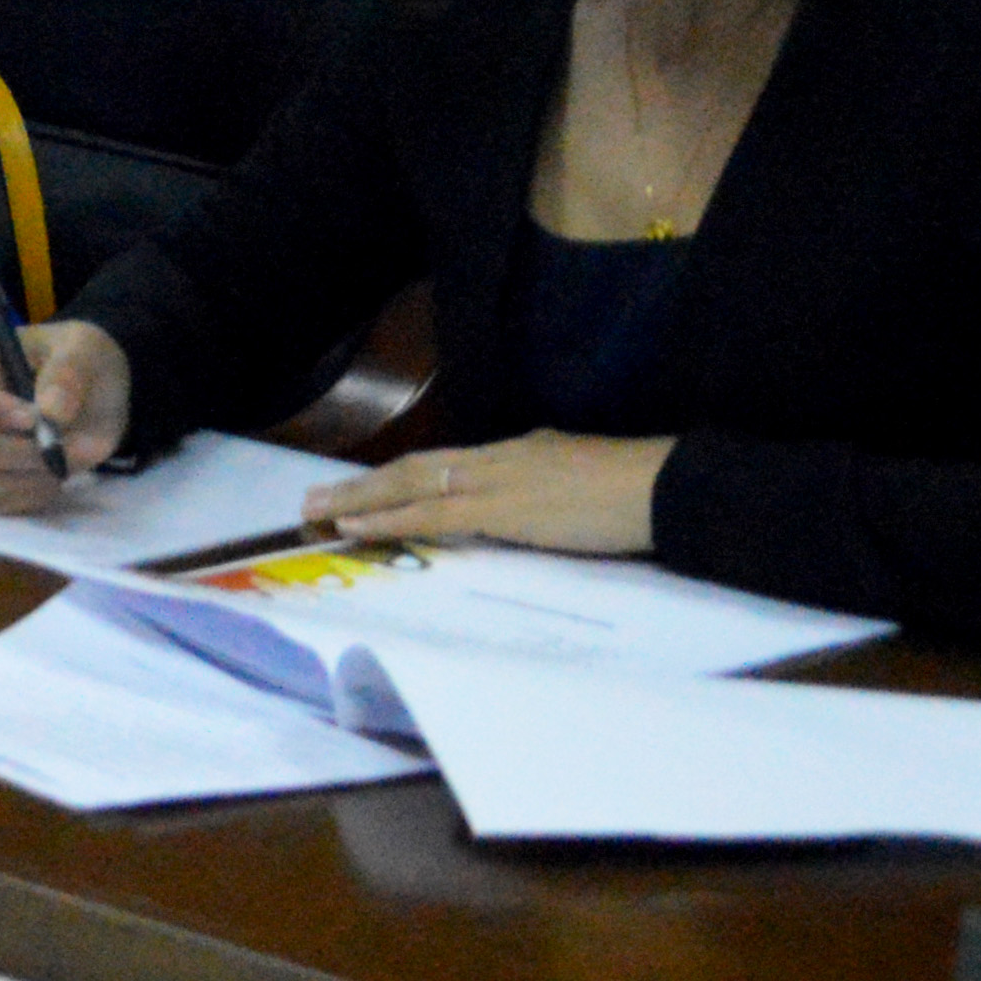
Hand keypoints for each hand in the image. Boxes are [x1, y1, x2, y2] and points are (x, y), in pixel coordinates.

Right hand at [0, 317, 126, 507]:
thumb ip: (69, 373)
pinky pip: (1, 501)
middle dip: (21, 449)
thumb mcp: (85, 348)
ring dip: (35, 473)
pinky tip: (57, 472)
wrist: (95, 393)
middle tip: (63, 442)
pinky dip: (36, 494)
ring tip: (68, 453)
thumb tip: (50, 414)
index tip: (31, 418)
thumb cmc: (79, 358)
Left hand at [305, 431, 668, 556]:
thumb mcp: (578, 477)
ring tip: (318, 512)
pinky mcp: (501, 509)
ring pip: (409, 485)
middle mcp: (496, 459)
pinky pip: (431, 514)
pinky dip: (388, 519)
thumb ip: (546, 481)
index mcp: (515, 452)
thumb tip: (529, 496)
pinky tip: (356, 527)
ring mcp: (494, 481)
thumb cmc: (637, 490)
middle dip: (363, 485)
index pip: (443, 464)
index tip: (364, 489)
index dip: (399, 478)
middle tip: (316, 500)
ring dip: (359, 500)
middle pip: (414, 468)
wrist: (665, 486)